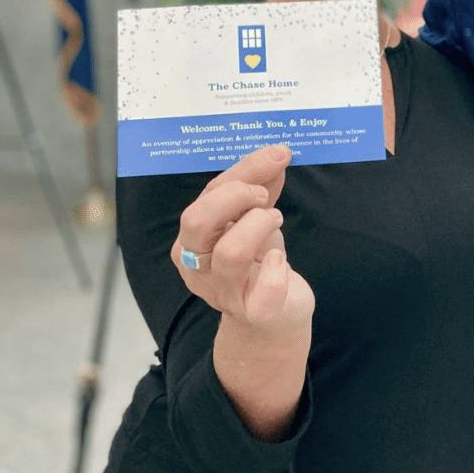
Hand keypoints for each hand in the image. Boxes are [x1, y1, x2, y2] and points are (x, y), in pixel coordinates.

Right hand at [171, 145, 314, 332]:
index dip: (245, 170)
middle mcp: (196, 266)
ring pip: (230, 252)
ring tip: (274, 222)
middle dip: (237, 197)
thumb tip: (276, 154)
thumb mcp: (254, 219)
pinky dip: (277, 271)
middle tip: (264, 199)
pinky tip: (280, 261)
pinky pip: (264, 292)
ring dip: (260, 226)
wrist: (272, 318)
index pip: (208, 194)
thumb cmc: (257, 262)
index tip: (278, 155)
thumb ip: (260, 186)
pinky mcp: (254, 313)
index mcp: (193, 238)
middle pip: (197, 221)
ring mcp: (222, 292)